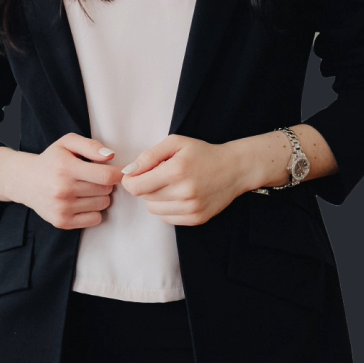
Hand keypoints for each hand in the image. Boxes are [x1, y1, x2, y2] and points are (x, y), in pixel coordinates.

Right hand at [9, 133, 124, 229]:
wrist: (26, 181)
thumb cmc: (51, 160)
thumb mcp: (67, 143)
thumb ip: (90, 145)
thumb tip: (110, 156)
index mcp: (66, 168)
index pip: (105, 176)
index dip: (118, 174)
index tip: (121, 171)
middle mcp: (63, 190)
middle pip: (105, 190)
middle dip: (106, 182)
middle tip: (95, 177)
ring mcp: (62, 208)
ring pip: (102, 204)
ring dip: (100, 195)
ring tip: (86, 188)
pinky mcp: (62, 222)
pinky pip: (95, 219)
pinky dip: (94, 210)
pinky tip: (83, 201)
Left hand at [120, 135, 242, 225]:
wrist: (234, 169)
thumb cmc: (203, 153)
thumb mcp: (176, 143)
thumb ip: (149, 155)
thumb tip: (129, 171)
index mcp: (176, 170)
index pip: (137, 186)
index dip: (130, 180)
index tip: (134, 174)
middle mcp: (184, 192)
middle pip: (144, 197)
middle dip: (145, 185)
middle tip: (159, 174)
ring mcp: (191, 208)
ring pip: (153, 209)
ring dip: (155, 198)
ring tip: (170, 184)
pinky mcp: (196, 219)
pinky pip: (166, 218)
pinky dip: (166, 207)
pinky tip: (178, 195)